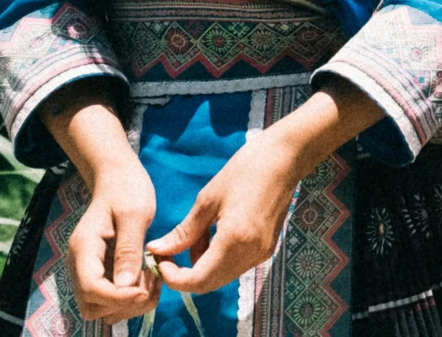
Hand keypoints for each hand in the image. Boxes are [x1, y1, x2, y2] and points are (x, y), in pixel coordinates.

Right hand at [67, 160, 160, 323]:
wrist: (117, 179)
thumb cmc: (127, 189)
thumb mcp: (135, 213)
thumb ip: (129, 249)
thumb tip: (125, 286)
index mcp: (84, 248)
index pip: (91, 288)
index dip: (118, 297)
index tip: (145, 289)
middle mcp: (80, 265)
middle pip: (92, 306)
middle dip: (123, 304)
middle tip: (151, 282)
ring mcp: (89, 271)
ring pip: (101, 308)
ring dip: (128, 304)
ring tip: (152, 280)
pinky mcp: (101, 273)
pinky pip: (110, 299)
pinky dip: (130, 298)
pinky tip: (148, 278)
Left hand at [148, 129, 308, 295]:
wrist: (286, 158)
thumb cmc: (245, 170)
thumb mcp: (208, 199)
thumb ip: (184, 231)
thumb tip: (156, 250)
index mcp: (235, 239)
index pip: (198, 280)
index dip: (173, 277)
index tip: (159, 260)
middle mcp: (251, 253)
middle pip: (209, 283)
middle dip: (184, 274)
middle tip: (169, 253)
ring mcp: (261, 253)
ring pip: (221, 276)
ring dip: (201, 266)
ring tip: (196, 235)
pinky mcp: (266, 249)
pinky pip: (234, 266)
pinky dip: (217, 259)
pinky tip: (214, 234)